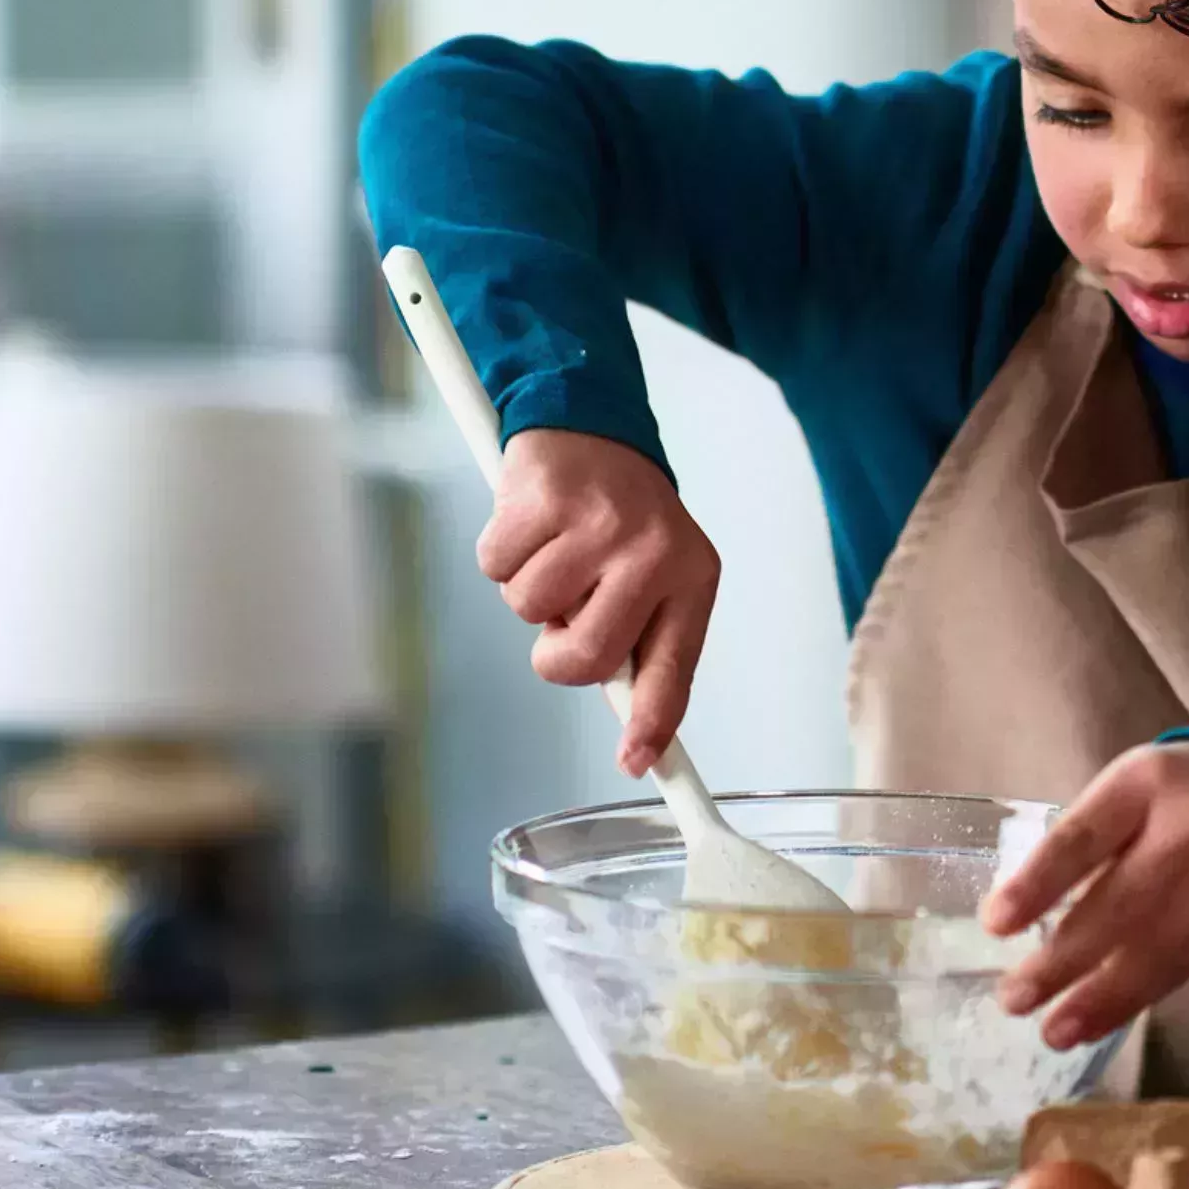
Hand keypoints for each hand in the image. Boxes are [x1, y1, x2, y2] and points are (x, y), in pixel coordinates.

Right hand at [479, 428, 718, 776]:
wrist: (593, 426)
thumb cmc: (620, 514)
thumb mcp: (655, 572)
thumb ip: (642, 640)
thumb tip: (635, 737)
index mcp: (692, 577)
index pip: (673, 669)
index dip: (652, 724)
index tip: (637, 763)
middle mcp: (654, 552)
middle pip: (584, 659)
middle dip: (557, 654)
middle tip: (563, 615)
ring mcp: (600, 525)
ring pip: (529, 613)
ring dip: (530, 592)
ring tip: (557, 549)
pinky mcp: (548, 499)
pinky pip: (496, 567)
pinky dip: (500, 553)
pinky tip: (532, 523)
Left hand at [980, 743, 1188, 1051]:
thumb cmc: (1169, 797)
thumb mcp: (1126, 791)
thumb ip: (1086, 842)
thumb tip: (1029, 922)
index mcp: (1144, 782)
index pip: (1084, 836)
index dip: (1039, 883)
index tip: (995, 925)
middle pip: (1121, 901)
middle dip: (1063, 960)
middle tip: (1014, 999)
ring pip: (1155, 948)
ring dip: (1099, 998)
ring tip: (1054, 1031)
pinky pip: (1182, 967)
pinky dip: (1135, 1000)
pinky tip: (1100, 1021)